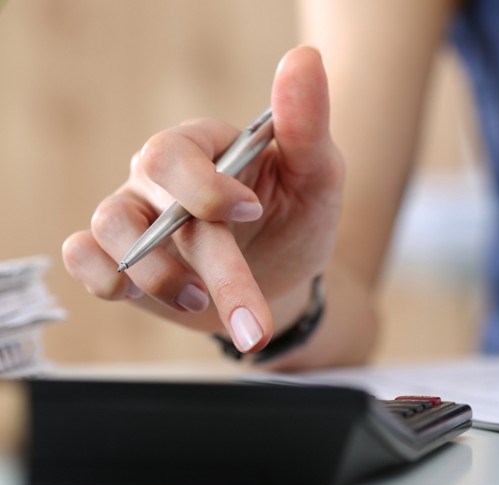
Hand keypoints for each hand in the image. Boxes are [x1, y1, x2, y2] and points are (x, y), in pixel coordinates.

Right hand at [62, 46, 343, 352]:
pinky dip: (103, 279)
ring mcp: (136, 213)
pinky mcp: (119, 256)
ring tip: (199, 300)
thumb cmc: (298, 218)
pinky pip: (82, 256)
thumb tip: (305, 58)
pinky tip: (140, 296)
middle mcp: (161, 174)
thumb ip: (308, 125)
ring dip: (155, 276)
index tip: (252, 213)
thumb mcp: (318, 175)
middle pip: (149, 197)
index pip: (176, 153)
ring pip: (109, 227)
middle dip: (203, 259)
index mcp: (206, 146)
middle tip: (249, 313)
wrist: (283, 279)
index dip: (204, 188)